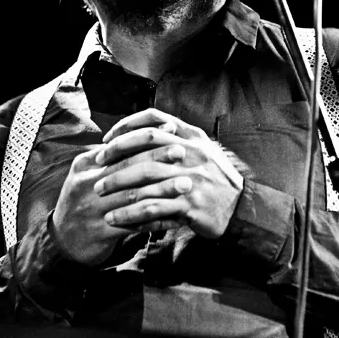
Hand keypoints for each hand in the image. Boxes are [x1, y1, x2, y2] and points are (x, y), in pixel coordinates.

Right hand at [51, 119, 188, 265]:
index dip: (146, 138)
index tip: (171, 130)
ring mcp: (92, 210)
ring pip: (133, 196)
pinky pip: (135, 225)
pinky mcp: (100, 233)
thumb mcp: (90, 174)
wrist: (63, 242)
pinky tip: (177, 217)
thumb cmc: (86, 200)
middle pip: (127, 169)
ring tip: (186, 184)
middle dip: (158, 159)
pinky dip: (158, 220)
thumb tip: (150, 130)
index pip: (118, 147)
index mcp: (85, 165)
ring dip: (163, 190)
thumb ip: (113, 156)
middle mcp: (87, 185)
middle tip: (183, 152)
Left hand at [94, 108, 244, 238]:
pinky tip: (114, 218)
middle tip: (97, 166)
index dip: (126, 126)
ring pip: (145, 176)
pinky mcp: (189, 205)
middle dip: (115, 154)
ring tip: (98, 192)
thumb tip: (143, 131)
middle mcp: (192, 153)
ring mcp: (191, 178)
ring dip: (117, 184)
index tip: (107, 139)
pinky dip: (129, 214)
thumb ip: (177, 139)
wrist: (241, 208)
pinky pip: (152, 208)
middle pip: (145, 145)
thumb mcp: (202, 150)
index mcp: (192, 136)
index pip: (153, 119)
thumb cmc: (215, 179)